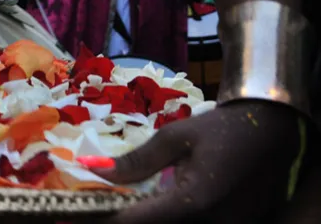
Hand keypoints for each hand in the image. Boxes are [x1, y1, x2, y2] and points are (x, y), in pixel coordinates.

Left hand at [100, 101, 303, 222]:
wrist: (273, 133)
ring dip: (142, 221)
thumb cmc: (222, 130)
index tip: (70, 218)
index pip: (137, 223)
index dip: (102, 222)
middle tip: (88, 212)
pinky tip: (142, 211)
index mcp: (195, 202)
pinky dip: (163, 222)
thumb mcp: (174, 138)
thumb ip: (136, 161)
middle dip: (120, 222)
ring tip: (113, 208)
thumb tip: (94, 170)